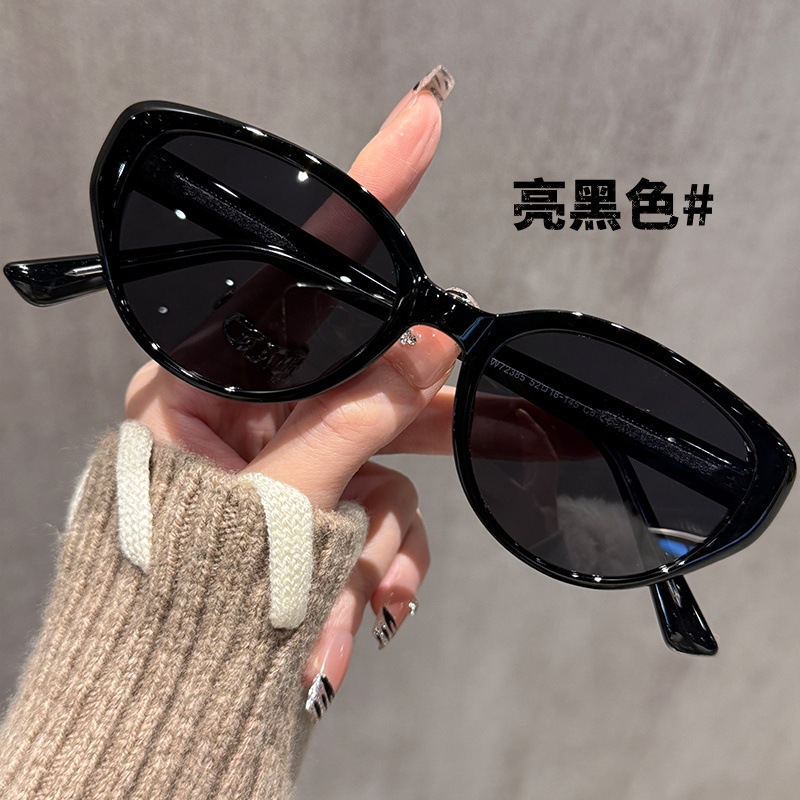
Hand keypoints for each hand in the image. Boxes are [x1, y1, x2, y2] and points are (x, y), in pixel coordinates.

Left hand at [125, 79, 458, 705]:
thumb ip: (354, 422)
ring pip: (382, 455)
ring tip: (371, 590)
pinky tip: (364, 606)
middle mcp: (249, 411)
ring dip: (390, 529)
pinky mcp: (316, 501)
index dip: (365, 194)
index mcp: (205, 386)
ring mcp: (288, 457)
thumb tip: (424, 351)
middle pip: (361, 371)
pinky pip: (377, 507)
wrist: (172, 696)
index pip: (293, 273)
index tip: (420, 122)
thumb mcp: (273, 502)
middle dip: (415, 411)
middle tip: (479, 407)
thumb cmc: (180, 599)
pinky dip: (382, 557)